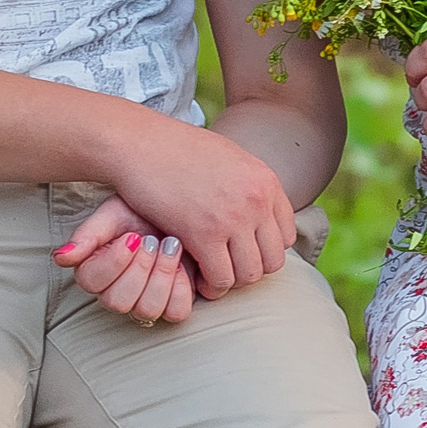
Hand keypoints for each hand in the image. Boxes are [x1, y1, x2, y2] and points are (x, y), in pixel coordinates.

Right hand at [54, 196, 196, 325]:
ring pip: (147, 310)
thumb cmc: (141, 212)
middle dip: (140, 267)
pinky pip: (176, 312)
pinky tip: (182, 264)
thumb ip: (86, 235)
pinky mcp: (172, 306)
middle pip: (117, 302)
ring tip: (171, 246)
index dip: (114, 261)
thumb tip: (60, 258)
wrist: (178, 210)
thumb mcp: (112, 214)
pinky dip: (182, 286)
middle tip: (152, 240)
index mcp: (94, 271)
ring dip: (162, 275)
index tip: (132, 236)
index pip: (91, 282)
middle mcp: (115, 293)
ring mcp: (143, 304)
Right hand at [100, 122, 294, 298]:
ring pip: (249, 275)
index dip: (263, 250)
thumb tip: (258, 211)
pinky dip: (209, 285)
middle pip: (272, 261)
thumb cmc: (176, 150)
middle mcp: (257, 200)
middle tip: (223, 265)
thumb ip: (248, 186)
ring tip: (208, 272)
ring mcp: (233, 218)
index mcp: (266, 181)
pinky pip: (221, 278)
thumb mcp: (228, 158)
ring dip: (229, 280)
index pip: (286, 236)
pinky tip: (194, 274)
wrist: (140, 142)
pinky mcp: (203, 234)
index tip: (240, 250)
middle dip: (248, 269)